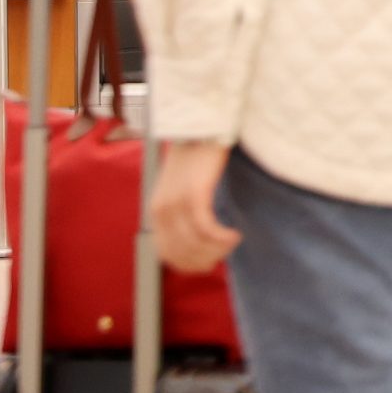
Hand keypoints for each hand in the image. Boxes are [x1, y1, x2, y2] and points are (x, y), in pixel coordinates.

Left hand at [151, 141, 240, 274]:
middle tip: (227, 252)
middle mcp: (162, 211)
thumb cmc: (196, 157)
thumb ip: (184, 210)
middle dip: (207, 259)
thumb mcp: (182, 188)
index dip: (190, 264)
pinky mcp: (194, 194)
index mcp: (157, 212)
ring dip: (218, 249)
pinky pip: (206, 228)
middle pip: (183, 253)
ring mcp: (176, 203)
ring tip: (234, 240)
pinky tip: (234, 234)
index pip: (167, 255)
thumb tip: (201, 235)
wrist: (200, 128)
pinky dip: (221, 237)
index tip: (211, 261)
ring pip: (196, 243)